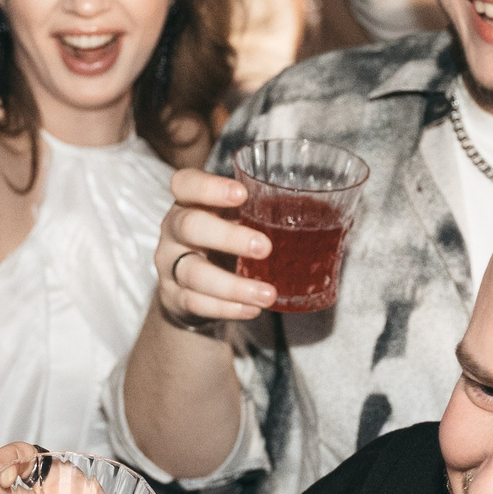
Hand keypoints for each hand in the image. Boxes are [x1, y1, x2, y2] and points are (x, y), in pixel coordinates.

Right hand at [155, 166, 275, 326]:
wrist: (187, 287)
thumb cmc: (219, 243)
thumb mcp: (231, 221)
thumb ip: (258, 214)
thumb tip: (322, 213)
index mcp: (189, 203)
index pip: (185, 184)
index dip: (209, 187)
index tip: (241, 194)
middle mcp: (173, 230)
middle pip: (190, 226)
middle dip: (228, 237)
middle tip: (265, 247)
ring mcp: (170, 265)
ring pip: (195, 273)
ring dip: (234, 286)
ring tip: (268, 294)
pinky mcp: (173, 297)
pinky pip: (197, 303)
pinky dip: (227, 309)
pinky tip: (252, 309)